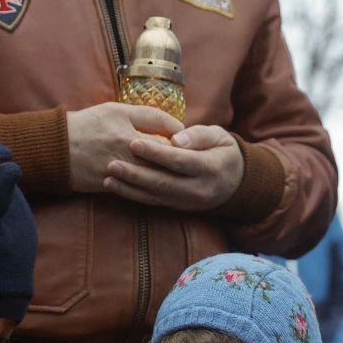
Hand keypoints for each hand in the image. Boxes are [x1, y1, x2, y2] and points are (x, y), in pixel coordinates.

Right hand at [66, 102, 183, 193]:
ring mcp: (118, 171)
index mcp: (127, 129)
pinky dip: (152, 190)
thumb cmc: (86, 124)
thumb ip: (147, 116)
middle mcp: (124, 151)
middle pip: (163, 160)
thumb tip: (177, 126)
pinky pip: (138, 191)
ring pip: (153, 178)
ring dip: (168, 178)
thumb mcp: (115, 110)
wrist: (54, 148)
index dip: (182, 141)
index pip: (166, 136)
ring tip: (181, 176)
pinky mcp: (111, 186)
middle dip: (180, 162)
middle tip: (193, 162)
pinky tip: (163, 188)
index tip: (190, 143)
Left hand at [103, 125, 243, 210]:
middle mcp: (198, 189)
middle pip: (163, 182)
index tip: (133, 142)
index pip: (179, 161)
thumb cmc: (223, 151)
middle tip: (112, 164)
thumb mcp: (219, 136)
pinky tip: (115, 188)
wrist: (235, 182)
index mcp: (210, 168)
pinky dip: (133, 196)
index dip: (156, 153)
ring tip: (107, 178)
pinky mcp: (177, 208)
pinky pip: (153, 202)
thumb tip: (176, 139)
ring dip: (129, 189)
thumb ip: (198, 135)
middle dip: (135, 174)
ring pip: (155, 196)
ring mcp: (187, 202)